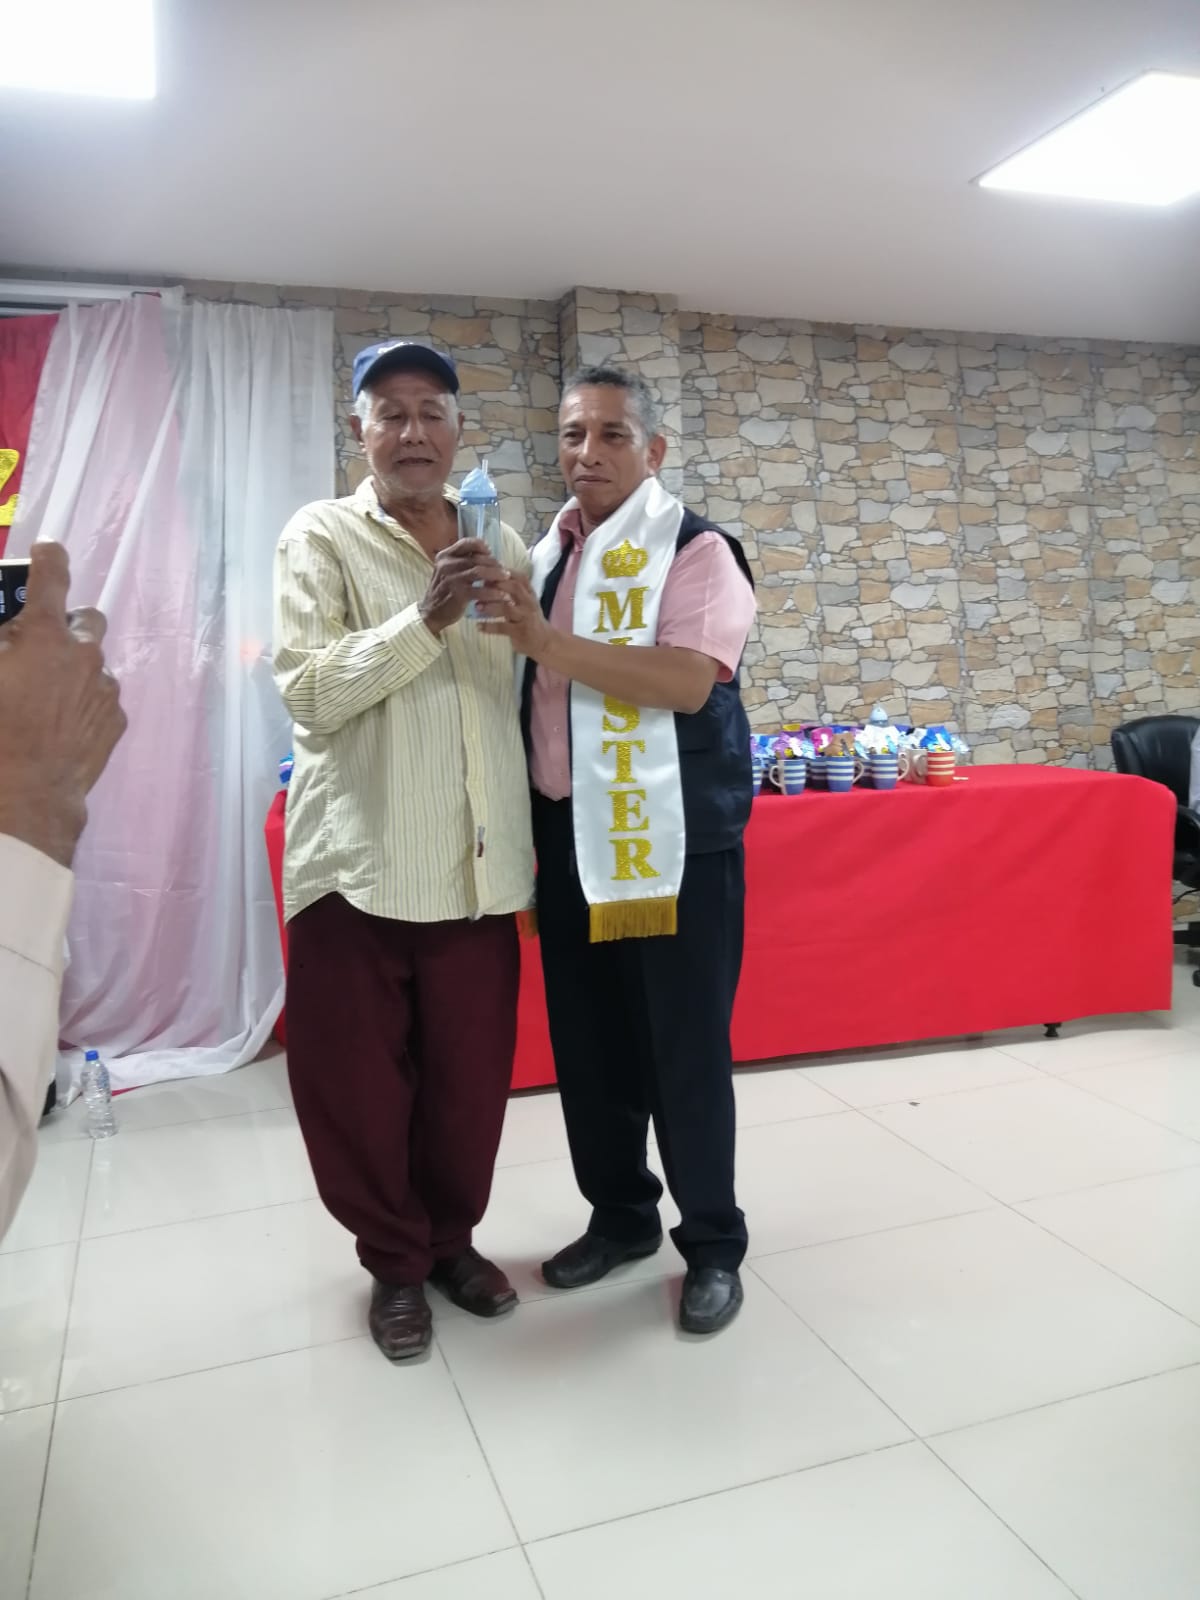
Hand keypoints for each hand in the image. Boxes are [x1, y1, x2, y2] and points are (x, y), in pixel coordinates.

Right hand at [0, 543, 126, 867]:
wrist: (26, 797)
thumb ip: (2, 644)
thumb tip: (10, 637)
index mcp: (45, 636)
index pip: (51, 578)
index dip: (49, 559)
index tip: (48, 551)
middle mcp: (85, 655)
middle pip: (88, 618)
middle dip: (67, 624)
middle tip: (40, 643)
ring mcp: (106, 689)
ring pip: (95, 661)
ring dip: (75, 667)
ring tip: (46, 694)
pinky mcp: (116, 721)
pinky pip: (102, 696)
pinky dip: (84, 699)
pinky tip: (60, 723)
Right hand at [419, 539, 509, 635]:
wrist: (431, 612)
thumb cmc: (444, 591)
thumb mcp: (447, 571)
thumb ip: (461, 561)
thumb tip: (486, 554)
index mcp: (444, 556)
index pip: (466, 543)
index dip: (481, 546)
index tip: (491, 553)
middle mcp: (446, 564)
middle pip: (477, 558)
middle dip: (494, 563)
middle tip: (504, 570)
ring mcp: (452, 579)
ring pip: (480, 571)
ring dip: (496, 575)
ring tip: (506, 579)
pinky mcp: (459, 594)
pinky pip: (481, 590)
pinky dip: (495, 593)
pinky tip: (503, 596)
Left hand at [477, 574, 553, 657]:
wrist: (545, 643)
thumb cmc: (529, 620)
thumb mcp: (524, 603)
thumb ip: (510, 592)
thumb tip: (487, 581)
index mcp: (529, 594)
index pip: (519, 577)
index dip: (503, 571)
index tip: (488, 571)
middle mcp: (529, 603)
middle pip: (514, 587)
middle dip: (495, 585)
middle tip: (479, 586)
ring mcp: (526, 617)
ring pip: (507, 608)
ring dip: (490, 606)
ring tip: (477, 606)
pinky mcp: (520, 632)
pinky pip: (503, 627)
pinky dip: (489, 626)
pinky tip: (479, 626)